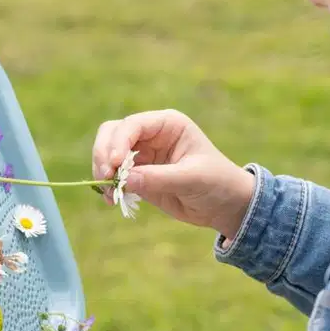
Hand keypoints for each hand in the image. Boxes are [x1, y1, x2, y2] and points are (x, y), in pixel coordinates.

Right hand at [92, 109, 255, 236]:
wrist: (226, 206)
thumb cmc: (217, 183)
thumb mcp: (192, 178)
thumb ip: (158, 178)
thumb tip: (124, 180)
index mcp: (168, 125)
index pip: (133, 125)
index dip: (118, 142)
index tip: (114, 164)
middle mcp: (151, 135)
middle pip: (113, 133)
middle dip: (104, 154)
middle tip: (105, 177)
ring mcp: (142, 155)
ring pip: (108, 154)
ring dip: (103, 171)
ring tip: (110, 194)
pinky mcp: (138, 175)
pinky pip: (114, 176)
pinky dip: (108, 186)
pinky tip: (112, 200)